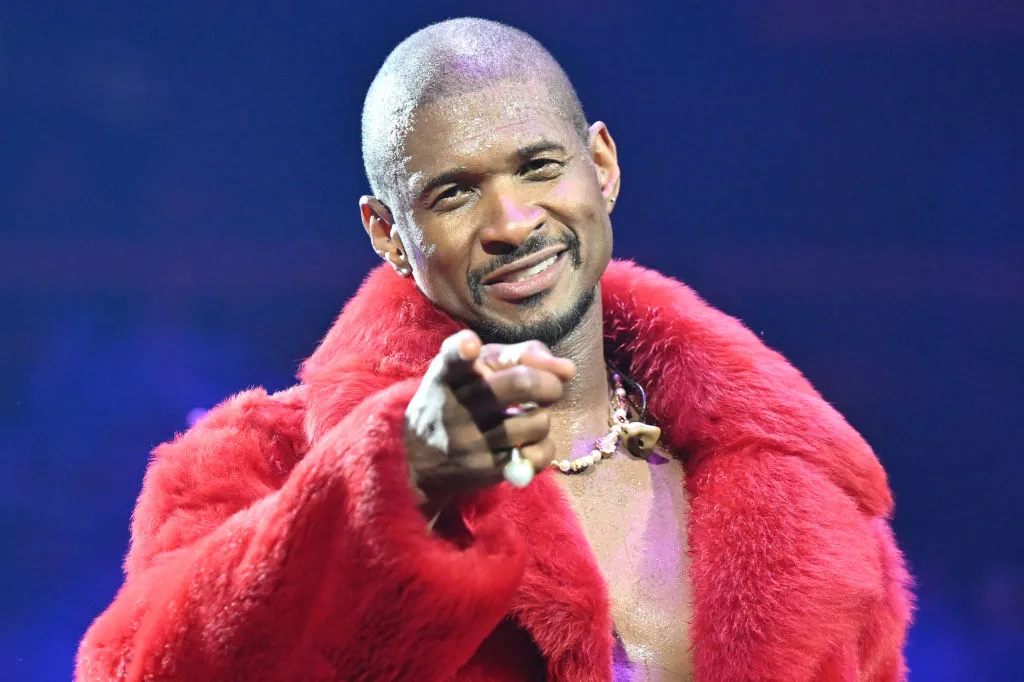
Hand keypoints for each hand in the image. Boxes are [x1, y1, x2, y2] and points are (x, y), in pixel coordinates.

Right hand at [404, 330, 574, 516]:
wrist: (421, 459)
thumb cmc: (460, 398)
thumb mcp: (476, 368)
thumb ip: (519, 354)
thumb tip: (567, 369)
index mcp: (449, 374)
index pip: (452, 359)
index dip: (463, 350)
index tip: (470, 346)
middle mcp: (456, 406)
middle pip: (521, 384)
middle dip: (550, 384)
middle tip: (551, 389)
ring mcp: (470, 442)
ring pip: (538, 422)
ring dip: (543, 417)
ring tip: (526, 418)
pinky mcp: (486, 470)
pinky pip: (539, 455)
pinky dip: (543, 447)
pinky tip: (525, 443)